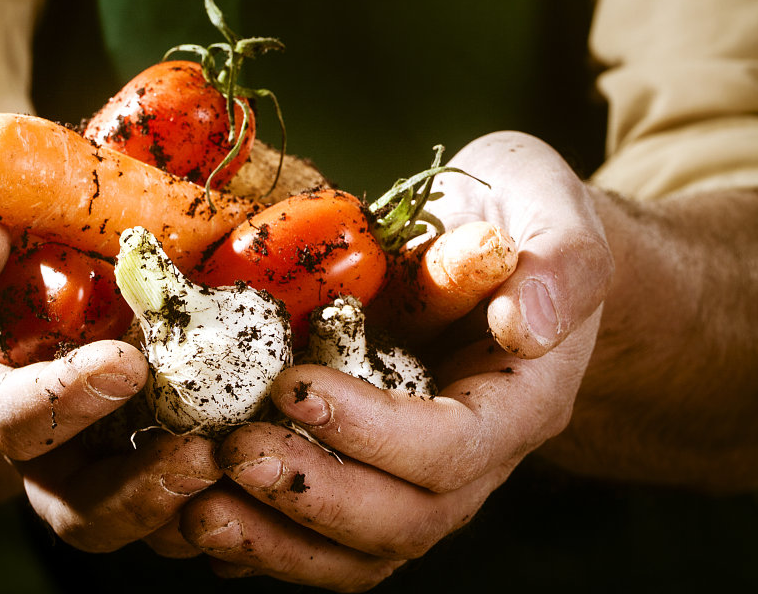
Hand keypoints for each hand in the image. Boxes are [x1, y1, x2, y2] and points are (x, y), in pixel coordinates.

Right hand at [0, 158, 221, 549]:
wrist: (5, 251)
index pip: (10, 420)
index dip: (64, 402)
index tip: (126, 363)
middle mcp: (37, 436)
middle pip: (78, 503)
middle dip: (141, 490)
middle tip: (204, 456)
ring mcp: (95, 446)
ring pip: (137, 512)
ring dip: (192, 501)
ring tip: (245, 462)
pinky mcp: (144, 438)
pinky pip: (180, 493)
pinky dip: (224, 490)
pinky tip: (275, 455)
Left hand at [176, 131, 612, 588]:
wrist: (512, 238)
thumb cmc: (526, 214)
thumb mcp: (552, 207)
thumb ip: (561, 263)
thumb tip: (526, 325)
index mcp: (520, 401)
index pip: (452, 449)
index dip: (372, 432)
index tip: (292, 385)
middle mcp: (475, 457)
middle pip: (404, 522)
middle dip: (312, 496)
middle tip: (230, 450)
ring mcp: (421, 473)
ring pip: (360, 551)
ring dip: (277, 541)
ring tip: (198, 507)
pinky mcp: (373, 468)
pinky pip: (324, 535)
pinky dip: (264, 538)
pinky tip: (195, 516)